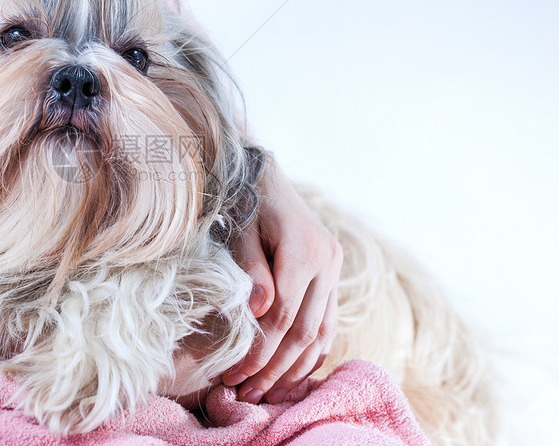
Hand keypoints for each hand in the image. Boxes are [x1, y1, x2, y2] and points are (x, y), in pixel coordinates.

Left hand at [223, 160, 341, 403]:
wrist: (264, 177)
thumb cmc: (244, 202)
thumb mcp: (240, 230)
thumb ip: (250, 270)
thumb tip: (259, 312)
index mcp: (304, 248)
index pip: (284, 314)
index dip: (260, 349)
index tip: (235, 373)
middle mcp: (327, 261)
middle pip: (304, 329)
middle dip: (275, 367)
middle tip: (247, 393)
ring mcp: (334, 270)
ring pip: (321, 331)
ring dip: (295, 367)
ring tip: (267, 392)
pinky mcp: (332, 276)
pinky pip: (328, 322)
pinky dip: (313, 351)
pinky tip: (294, 372)